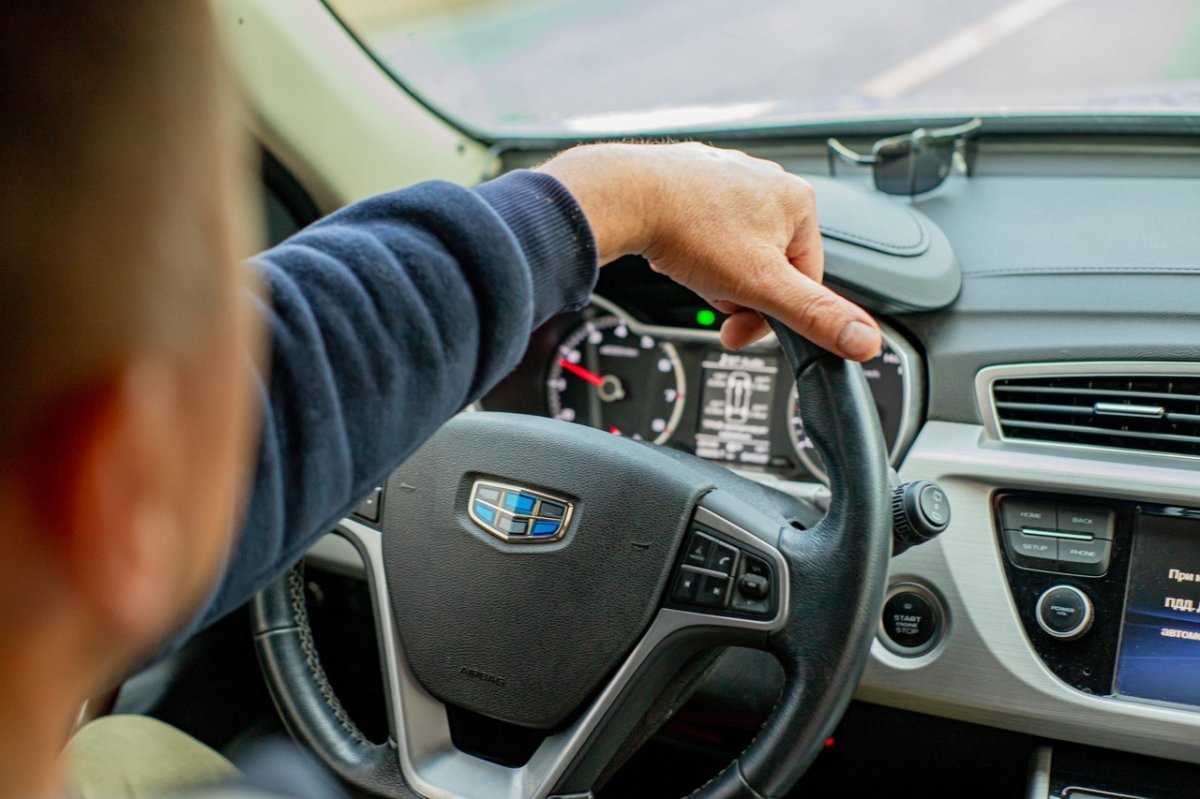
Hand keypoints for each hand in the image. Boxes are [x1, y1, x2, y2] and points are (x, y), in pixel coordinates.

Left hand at [536, 142, 880, 360]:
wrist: (623, 195)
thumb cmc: (689, 230)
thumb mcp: (762, 287)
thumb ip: (816, 316)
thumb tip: (867, 341)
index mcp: (798, 201)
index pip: (806, 278)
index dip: (771, 312)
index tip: (739, 327)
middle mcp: (767, 180)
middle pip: (767, 265)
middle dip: (737, 288)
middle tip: (711, 287)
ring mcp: (728, 175)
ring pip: (732, 249)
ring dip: (711, 271)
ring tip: (688, 263)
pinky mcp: (692, 177)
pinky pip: (701, 228)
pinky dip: (687, 248)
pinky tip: (672, 248)